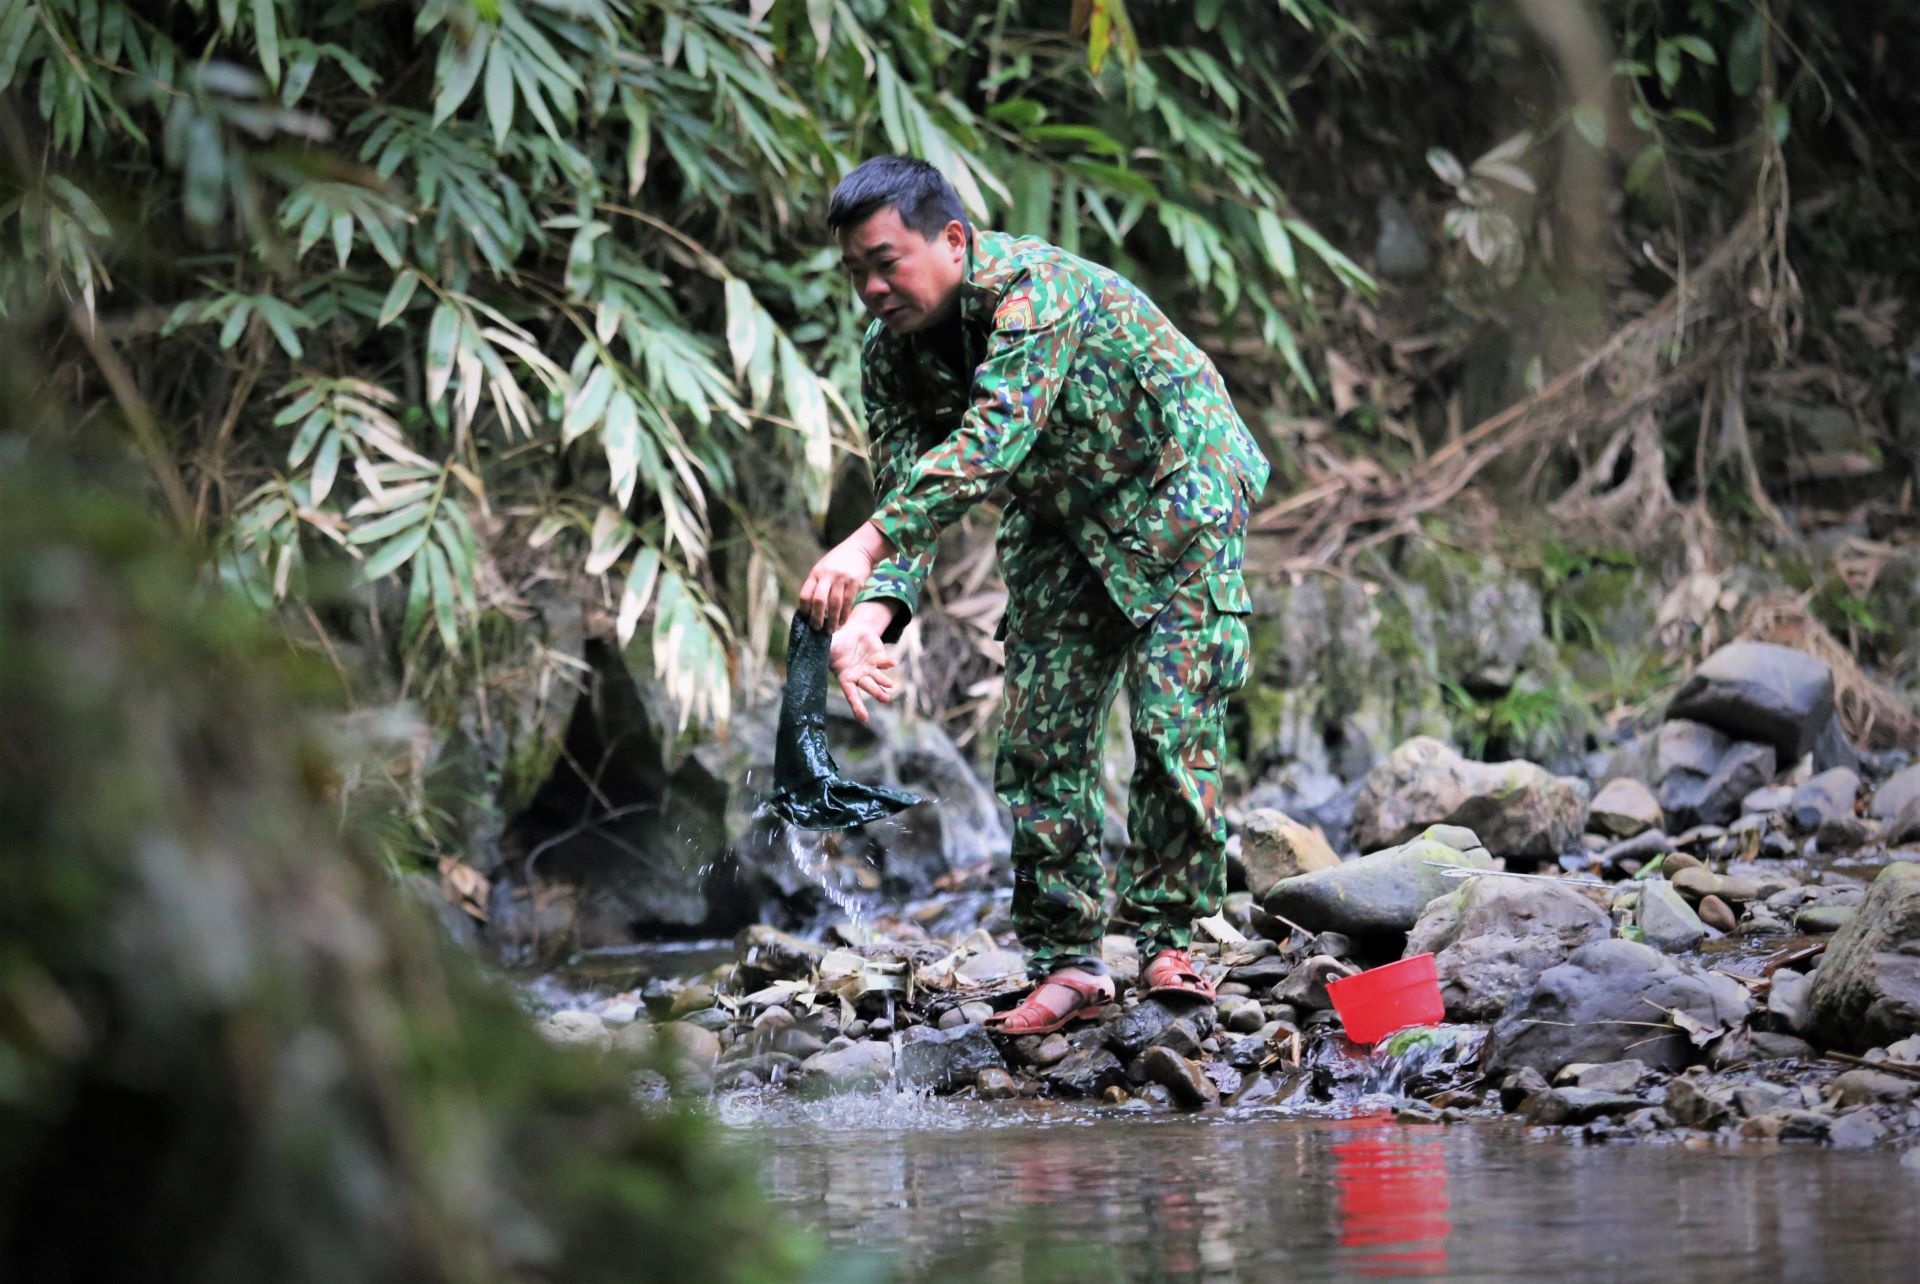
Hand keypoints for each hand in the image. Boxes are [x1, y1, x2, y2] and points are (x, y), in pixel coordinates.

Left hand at [799, 522, 892, 632]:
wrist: (859, 549)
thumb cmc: (838, 562)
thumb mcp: (823, 568)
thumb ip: (817, 584)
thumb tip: (810, 609)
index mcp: (816, 573)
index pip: (805, 595)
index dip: (804, 610)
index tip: (807, 619)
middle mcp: (827, 575)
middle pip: (819, 601)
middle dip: (817, 618)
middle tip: (817, 629)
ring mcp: (841, 579)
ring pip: (834, 604)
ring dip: (832, 620)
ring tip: (830, 630)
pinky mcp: (854, 582)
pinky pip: (848, 602)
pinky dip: (844, 615)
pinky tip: (842, 622)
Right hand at [830, 609, 897, 723]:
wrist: (852, 634)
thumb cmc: (837, 645)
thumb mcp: (829, 648)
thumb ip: (826, 652)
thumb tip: (817, 653)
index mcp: (847, 678)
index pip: (851, 695)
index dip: (857, 706)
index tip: (864, 719)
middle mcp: (861, 676)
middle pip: (868, 686)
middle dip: (876, 692)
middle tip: (885, 698)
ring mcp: (871, 668)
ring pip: (879, 677)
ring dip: (884, 681)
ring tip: (890, 685)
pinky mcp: (879, 658)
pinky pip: (885, 662)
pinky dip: (889, 663)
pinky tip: (893, 663)